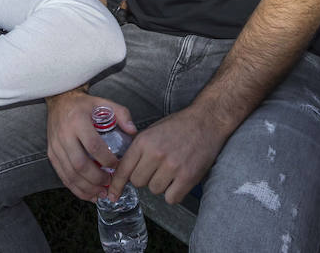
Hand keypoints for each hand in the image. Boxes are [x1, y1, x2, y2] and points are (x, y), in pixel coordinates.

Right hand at [47, 91, 135, 200]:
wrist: (59, 101)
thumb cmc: (83, 105)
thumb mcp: (103, 103)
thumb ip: (121, 114)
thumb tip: (133, 131)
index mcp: (78, 120)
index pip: (93, 145)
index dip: (107, 160)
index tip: (117, 166)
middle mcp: (64, 134)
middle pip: (80, 164)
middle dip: (97, 179)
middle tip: (110, 183)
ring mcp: (56, 146)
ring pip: (70, 174)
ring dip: (87, 188)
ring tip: (102, 193)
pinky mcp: (52, 155)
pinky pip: (63, 176)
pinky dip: (76, 188)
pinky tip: (89, 194)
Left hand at [107, 107, 222, 204]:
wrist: (207, 121)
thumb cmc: (179, 125)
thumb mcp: (152, 130)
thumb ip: (138, 148)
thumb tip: (124, 167)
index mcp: (144, 141)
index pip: (124, 168)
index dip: (116, 184)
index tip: (112, 194)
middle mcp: (156, 154)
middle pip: (138, 182)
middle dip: (144, 178)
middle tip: (156, 169)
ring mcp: (172, 166)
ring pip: (154, 190)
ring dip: (160, 185)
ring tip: (170, 171)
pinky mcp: (188, 176)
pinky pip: (171, 198)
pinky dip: (174, 193)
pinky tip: (178, 181)